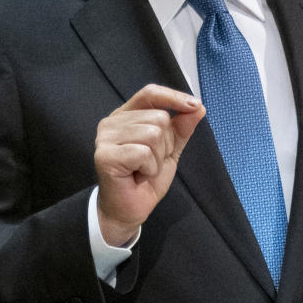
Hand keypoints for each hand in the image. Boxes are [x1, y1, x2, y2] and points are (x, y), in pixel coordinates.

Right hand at [93, 84, 205, 245]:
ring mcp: (105, 138)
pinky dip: (149, 168)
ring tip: (144, 169)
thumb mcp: (170, 149)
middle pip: (158, 117)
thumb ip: (182, 127)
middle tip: (151, 162)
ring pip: (153, 134)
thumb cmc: (146, 178)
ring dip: (157, 158)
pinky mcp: (104, 155)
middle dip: (166, 144)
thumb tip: (198, 107)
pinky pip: (143, 152)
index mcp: (126, 115)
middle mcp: (112, 122)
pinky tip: (138, 176)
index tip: (195, 105)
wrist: (130, 210)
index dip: (174, 96)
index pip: (150, 93)